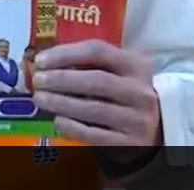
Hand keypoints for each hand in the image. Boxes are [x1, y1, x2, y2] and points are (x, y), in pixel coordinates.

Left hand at [32, 40, 162, 162]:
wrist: (155, 126)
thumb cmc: (124, 91)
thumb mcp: (117, 71)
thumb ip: (89, 64)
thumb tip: (46, 63)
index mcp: (136, 64)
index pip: (97, 51)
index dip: (66, 53)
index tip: (41, 60)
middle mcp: (140, 90)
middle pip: (95, 80)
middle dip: (61, 79)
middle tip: (37, 81)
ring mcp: (138, 118)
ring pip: (93, 109)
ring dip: (61, 103)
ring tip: (40, 99)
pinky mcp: (132, 142)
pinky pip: (95, 135)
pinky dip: (72, 127)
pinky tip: (57, 121)